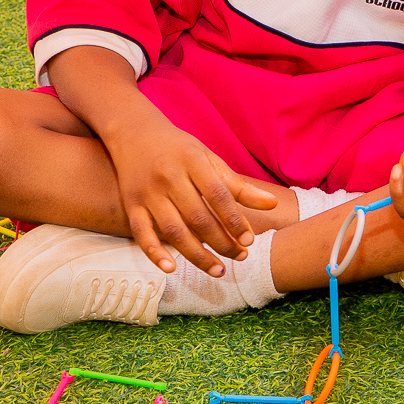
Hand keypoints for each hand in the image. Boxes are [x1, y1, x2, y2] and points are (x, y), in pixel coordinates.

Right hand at [107, 119, 282, 274]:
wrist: (134, 133)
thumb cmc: (179, 149)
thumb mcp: (209, 159)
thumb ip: (238, 185)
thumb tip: (273, 205)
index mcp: (192, 161)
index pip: (218, 196)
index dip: (235, 220)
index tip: (249, 241)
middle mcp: (168, 176)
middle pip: (198, 217)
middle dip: (221, 242)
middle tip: (239, 257)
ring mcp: (147, 192)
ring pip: (173, 230)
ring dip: (196, 255)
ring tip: (219, 270)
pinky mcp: (131, 204)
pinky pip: (141, 233)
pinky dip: (154, 253)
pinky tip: (170, 269)